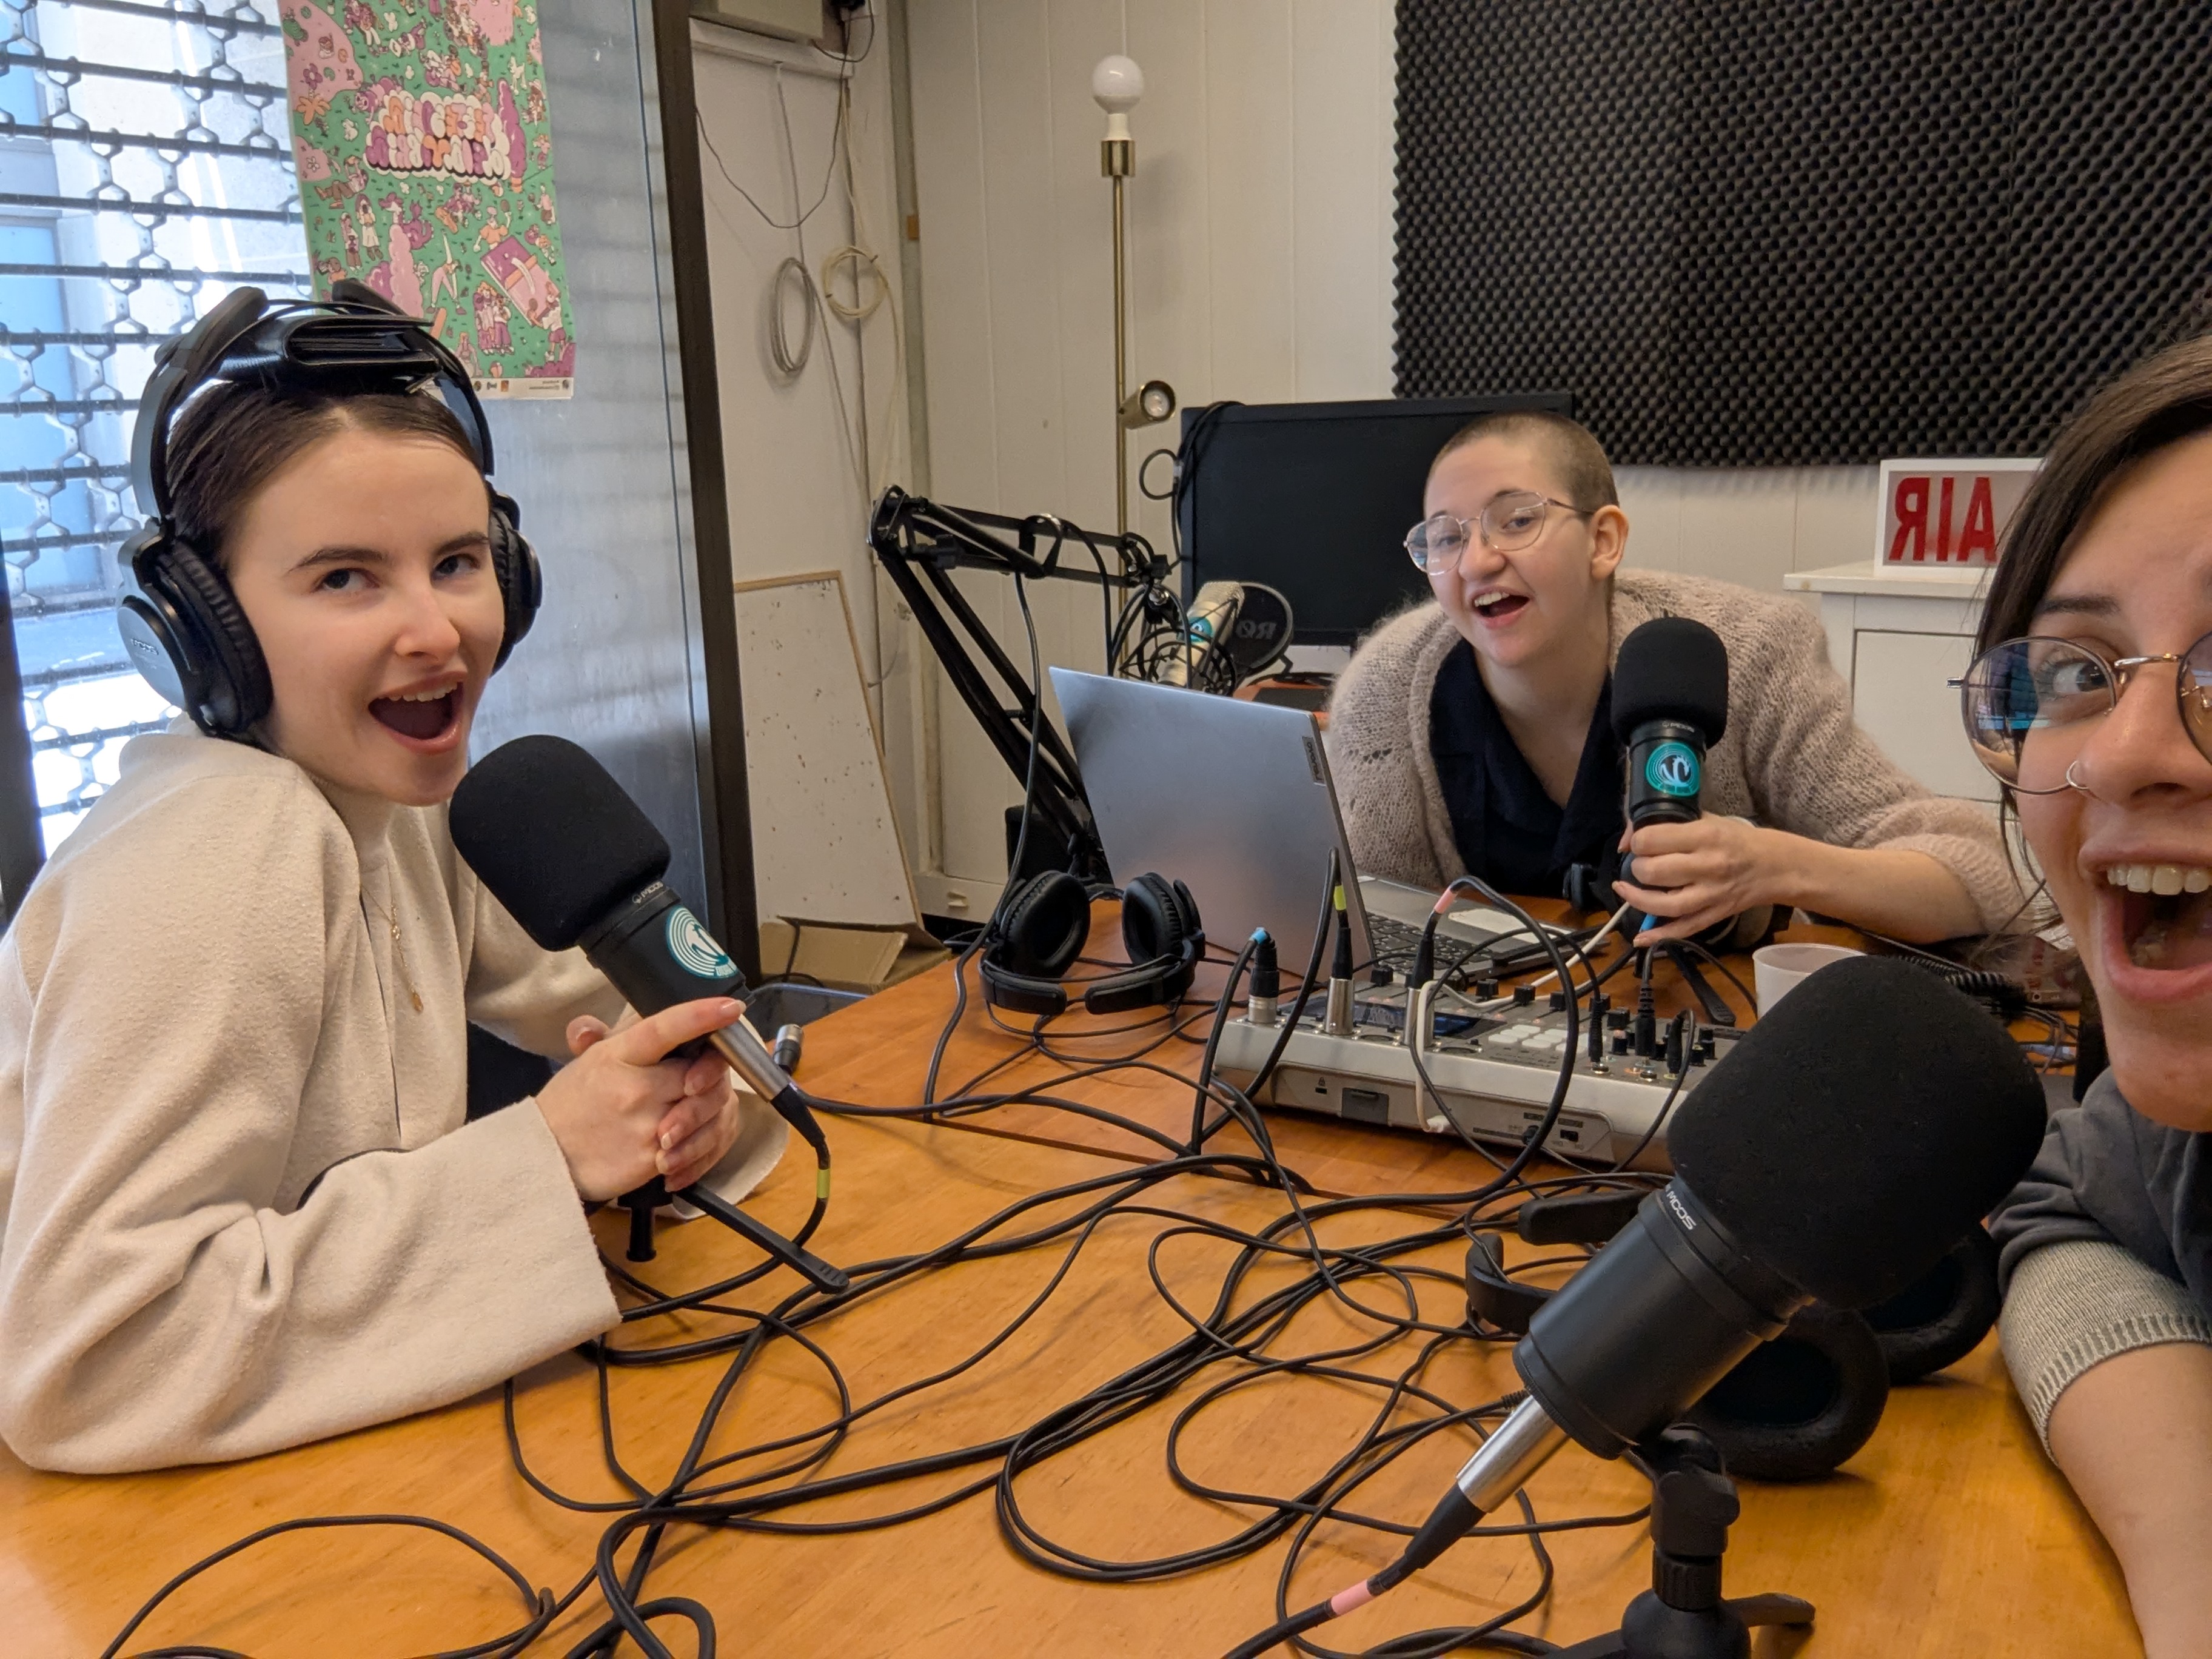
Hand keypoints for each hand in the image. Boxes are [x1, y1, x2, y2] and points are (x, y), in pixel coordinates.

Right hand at [536, 998, 742, 1200]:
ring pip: (703, 1107)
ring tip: (684, 1107)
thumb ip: (624, 1032)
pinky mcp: (653, 1158)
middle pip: (698, 1071)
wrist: (545, 1157)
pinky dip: (695, 1138)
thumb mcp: (592, 1059)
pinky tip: (680, 1137)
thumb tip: (645, 1001)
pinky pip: (694, 1143)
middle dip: (707, 1072)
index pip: (666, 1028)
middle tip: (699, 1076)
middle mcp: (635, 1088)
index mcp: (618, 1055)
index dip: (702, 1015)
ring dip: (703, 1106)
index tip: (731, 1007)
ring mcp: (646, 1125)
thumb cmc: (571, 1104)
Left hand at [1611, 817, 1793, 945]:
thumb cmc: (1737, 839)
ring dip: (1637, 899)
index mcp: (1705, 836)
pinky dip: (1659, 935)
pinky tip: (1640, 937)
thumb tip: (1630, 837)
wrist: (1776, 866)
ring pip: (1663, 904)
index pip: (1652, 840)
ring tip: (1625, 890)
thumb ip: (1670, 824)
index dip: (1637, 842)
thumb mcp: (1707, 820)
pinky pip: (1683, 929)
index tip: (1637, 844)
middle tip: (1640, 865)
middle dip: (1637, 868)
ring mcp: (1711, 894)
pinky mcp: (1715, 915)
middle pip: (1653, 872)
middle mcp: (1708, 866)